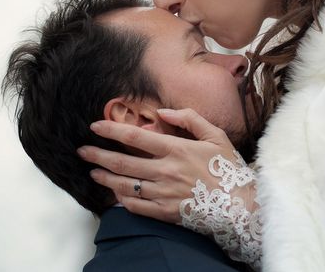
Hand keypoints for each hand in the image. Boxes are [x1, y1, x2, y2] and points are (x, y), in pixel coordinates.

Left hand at [77, 108, 238, 223]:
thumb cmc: (229, 169)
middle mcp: (167, 171)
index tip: (95, 126)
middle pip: (124, 163)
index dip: (112, 131)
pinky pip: (138, 207)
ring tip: (93, 173)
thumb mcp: (215, 136)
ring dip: (106, 179)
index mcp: (177, 150)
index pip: (136, 137)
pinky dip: (123, 202)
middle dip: (99, 156)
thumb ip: (189, 119)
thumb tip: (164, 111)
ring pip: (126, 186)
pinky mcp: (167, 212)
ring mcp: (165, 194)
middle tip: (83, 152)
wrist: (241, 205)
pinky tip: (115, 196)